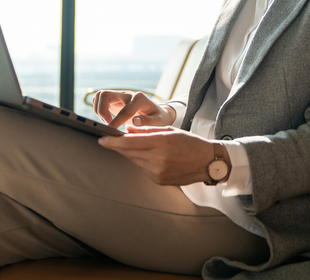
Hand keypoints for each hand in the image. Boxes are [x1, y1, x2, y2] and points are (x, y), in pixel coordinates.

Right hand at [92, 90, 174, 128]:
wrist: (157, 113)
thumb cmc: (158, 118)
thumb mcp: (159, 121)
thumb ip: (149, 122)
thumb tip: (136, 121)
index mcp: (140, 99)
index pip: (124, 109)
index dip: (116, 121)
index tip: (112, 131)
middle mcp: (128, 94)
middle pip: (105, 95)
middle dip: (102, 111)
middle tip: (107, 124)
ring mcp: (120, 96)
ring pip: (100, 96)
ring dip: (99, 110)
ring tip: (107, 122)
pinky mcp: (114, 100)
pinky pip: (99, 100)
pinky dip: (98, 109)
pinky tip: (106, 119)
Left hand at [98, 126, 218, 185]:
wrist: (207, 162)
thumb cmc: (190, 143)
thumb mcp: (170, 130)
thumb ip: (148, 129)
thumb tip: (128, 129)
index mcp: (162, 143)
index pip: (130, 142)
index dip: (114, 142)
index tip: (102, 139)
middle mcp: (158, 159)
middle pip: (129, 153)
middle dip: (118, 147)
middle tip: (109, 140)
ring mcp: (158, 172)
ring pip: (135, 161)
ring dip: (130, 153)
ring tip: (133, 146)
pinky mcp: (159, 180)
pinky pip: (143, 169)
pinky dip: (142, 161)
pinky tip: (149, 157)